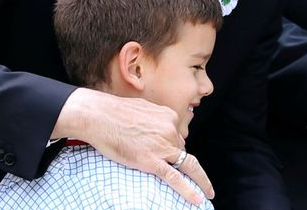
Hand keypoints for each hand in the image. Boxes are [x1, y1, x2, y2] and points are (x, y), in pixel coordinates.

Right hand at [53, 88, 212, 204]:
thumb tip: (156, 127)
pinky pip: (174, 178)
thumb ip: (155, 119)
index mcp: (169, 116)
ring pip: (186, 164)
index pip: (176, 135)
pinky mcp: (151, 161)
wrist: (99, 116)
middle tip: (187, 174)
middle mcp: (170, 130)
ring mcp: (162, 146)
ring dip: (199, 180)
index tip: (169, 153)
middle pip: (180, 150)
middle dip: (176, 159)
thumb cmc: (115, 111)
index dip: (172, 145)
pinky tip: (197, 199)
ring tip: (207, 192)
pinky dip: (188, 190)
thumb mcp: (143, 108)